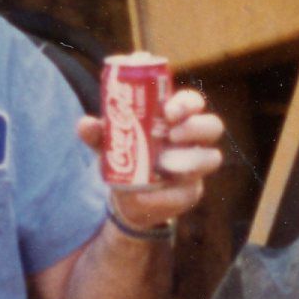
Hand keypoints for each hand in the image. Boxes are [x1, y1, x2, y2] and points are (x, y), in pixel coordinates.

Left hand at [78, 86, 226, 233]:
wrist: (128, 196)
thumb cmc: (125, 157)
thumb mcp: (109, 144)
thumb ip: (98, 134)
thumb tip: (85, 124)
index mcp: (176, 119)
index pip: (193, 102)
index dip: (187, 103)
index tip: (168, 111)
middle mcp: (193, 140)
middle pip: (213, 125)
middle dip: (195, 127)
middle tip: (172, 134)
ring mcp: (196, 167)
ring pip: (211, 158)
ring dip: (190, 160)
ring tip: (164, 164)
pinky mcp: (191, 192)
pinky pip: (189, 192)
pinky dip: (167, 194)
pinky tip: (149, 193)